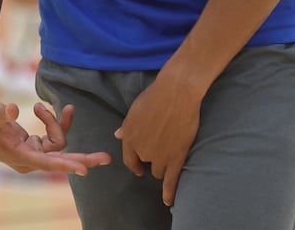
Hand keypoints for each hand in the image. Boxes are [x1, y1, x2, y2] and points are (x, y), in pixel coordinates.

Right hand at [0, 97, 111, 175]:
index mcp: (18, 155)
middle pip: (60, 161)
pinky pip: (54, 137)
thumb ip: (0, 112)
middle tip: (107, 158)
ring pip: (58, 144)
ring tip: (68, 108)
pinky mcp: (34, 147)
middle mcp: (28, 159)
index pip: (47, 163)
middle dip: (83, 159)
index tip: (84, 170)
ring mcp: (32, 154)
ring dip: (61, 124)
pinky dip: (59, 123)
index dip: (66, 165)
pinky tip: (65, 109)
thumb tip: (12, 109)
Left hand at [115, 69, 203, 205]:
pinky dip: (169, 193)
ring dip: (163, 167)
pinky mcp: (176, 157)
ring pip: (159, 171)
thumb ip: (127, 126)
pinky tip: (168, 201)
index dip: (135, 164)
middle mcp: (142, 150)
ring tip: (171, 160)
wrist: (176, 93)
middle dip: (152, 160)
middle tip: (161, 154)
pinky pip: (171, 180)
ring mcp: (159, 155)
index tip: (139, 168)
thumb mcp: (135, 110)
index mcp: (129, 137)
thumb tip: (117, 134)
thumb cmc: (156, 96)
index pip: (129, 158)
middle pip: (146, 164)